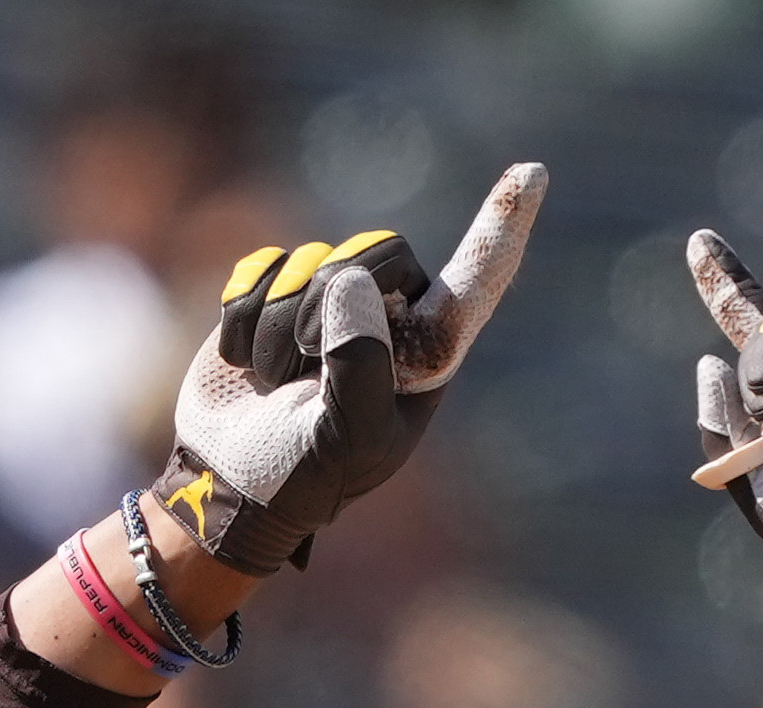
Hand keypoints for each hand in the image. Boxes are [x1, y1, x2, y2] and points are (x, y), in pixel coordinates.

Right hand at [155, 166, 546, 569]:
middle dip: (322, 313)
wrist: (230, 482)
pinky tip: (249, 363)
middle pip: (371, 254)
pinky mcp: (276, 286)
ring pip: (306, 263)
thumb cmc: (302, 475)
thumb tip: (348, 281)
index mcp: (428, 353)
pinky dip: (241, 322)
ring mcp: (331, 297)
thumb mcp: (345, 442)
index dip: (501, 227)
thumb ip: (359, 367)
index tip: (532, 171)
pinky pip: (259, 267)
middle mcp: (389, 313)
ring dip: (275, 334)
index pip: (476, 283)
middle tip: (305, 378)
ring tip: (277, 385)